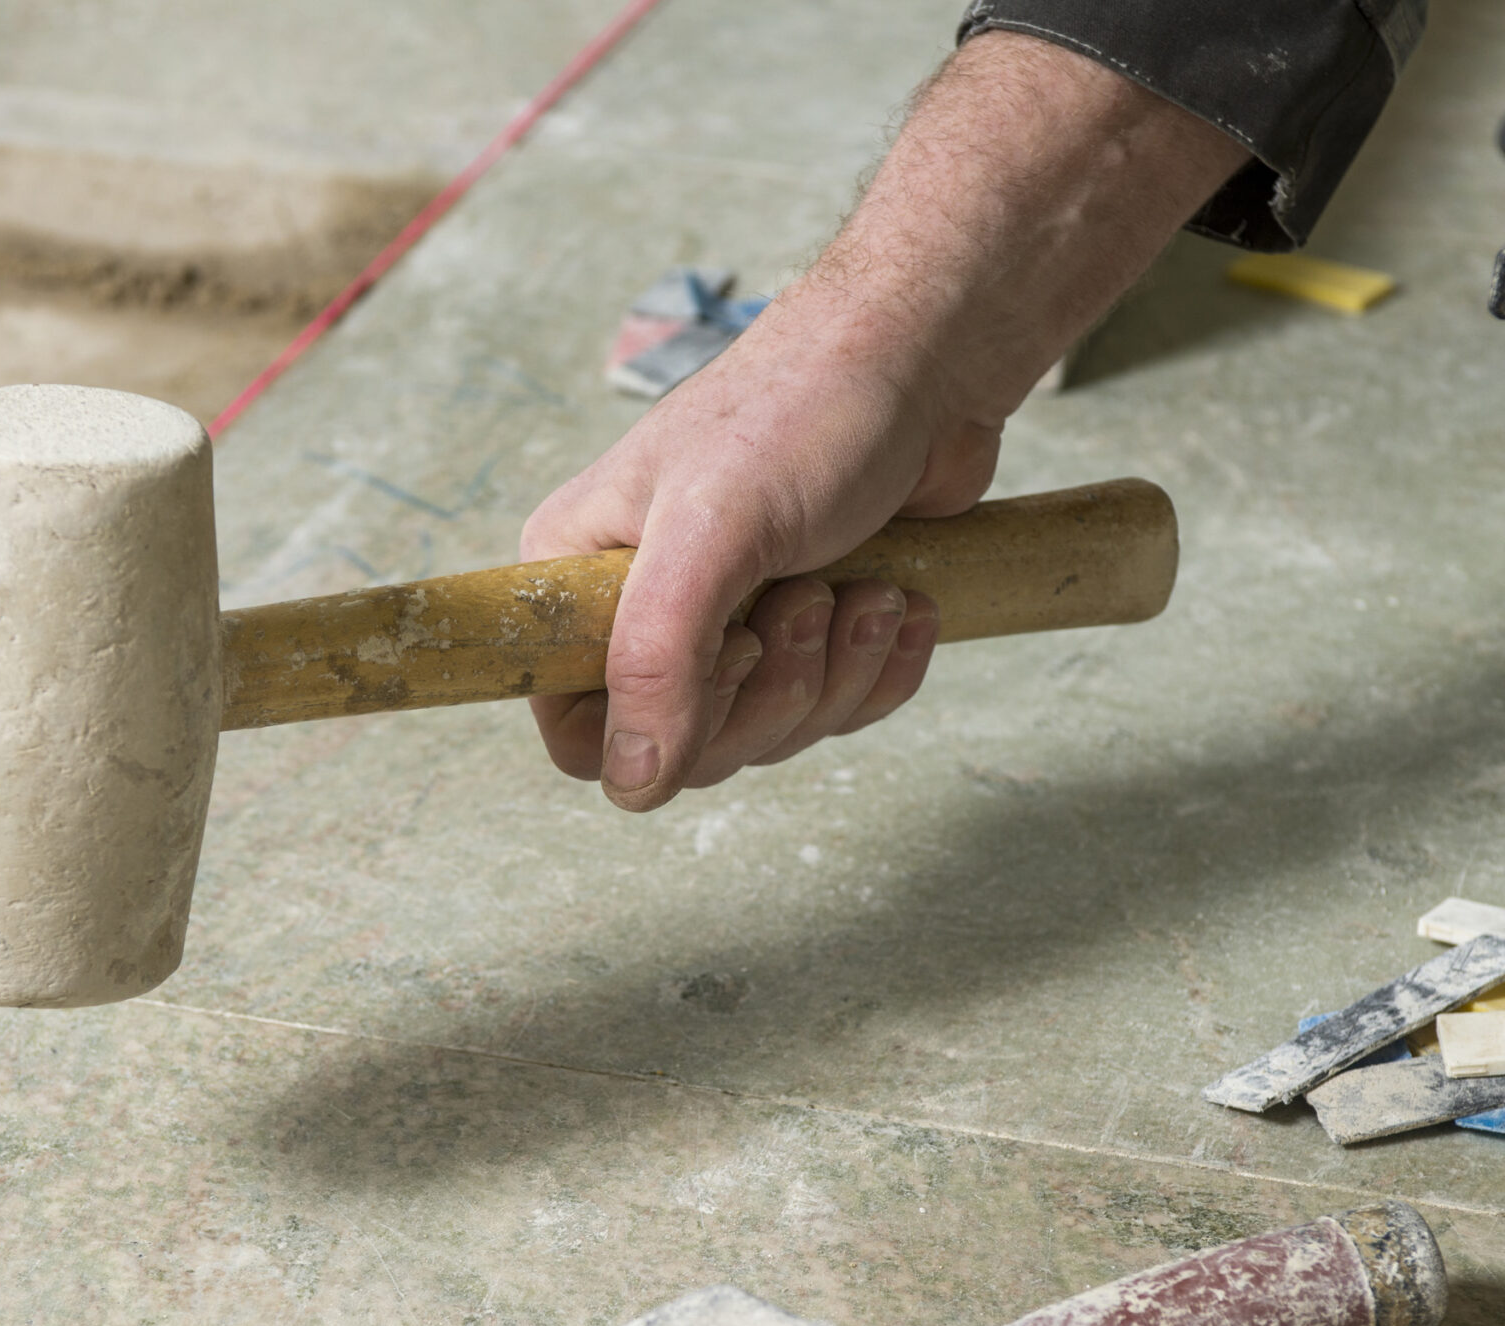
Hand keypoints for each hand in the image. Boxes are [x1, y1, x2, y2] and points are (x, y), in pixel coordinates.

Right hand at [522, 31, 1245, 810]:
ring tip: (863, 588)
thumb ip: (655, 658)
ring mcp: (732, 622)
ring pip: (773, 733)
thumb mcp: (713, 530)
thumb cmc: (803, 413)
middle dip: (774, 692)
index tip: (728, 655)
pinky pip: (838, 709)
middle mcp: (646, 609)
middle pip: (691, 747)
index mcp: (582, 578)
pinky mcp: (811, 627)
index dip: (659, 725)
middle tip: (809, 603)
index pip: (578, 728)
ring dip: (837, 671)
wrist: (925, 361)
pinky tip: (900, 599)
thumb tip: (629, 785)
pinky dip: (881, 667)